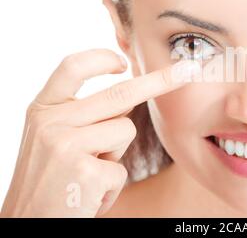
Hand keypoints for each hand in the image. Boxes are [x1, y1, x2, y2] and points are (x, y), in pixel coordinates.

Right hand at [0, 48, 199, 216]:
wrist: (26, 224)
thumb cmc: (48, 182)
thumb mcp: (54, 140)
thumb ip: (82, 116)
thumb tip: (129, 97)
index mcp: (42, 109)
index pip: (72, 67)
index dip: (100, 58)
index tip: (123, 60)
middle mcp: (50, 122)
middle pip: (120, 94)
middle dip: (160, 81)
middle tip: (186, 71)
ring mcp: (66, 145)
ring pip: (125, 130)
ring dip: (116, 155)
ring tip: (88, 176)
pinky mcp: (85, 172)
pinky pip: (120, 169)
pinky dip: (111, 186)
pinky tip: (88, 197)